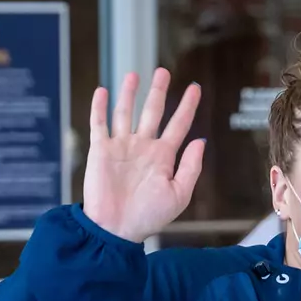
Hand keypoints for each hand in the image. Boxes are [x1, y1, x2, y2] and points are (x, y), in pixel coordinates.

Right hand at [82, 69, 205, 242]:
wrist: (116, 228)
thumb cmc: (148, 217)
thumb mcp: (179, 194)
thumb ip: (190, 167)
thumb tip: (200, 141)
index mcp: (163, 157)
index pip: (178, 125)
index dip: (188, 106)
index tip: (196, 88)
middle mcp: (142, 148)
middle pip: (152, 112)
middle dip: (158, 92)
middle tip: (163, 72)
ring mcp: (121, 147)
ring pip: (125, 112)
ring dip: (129, 94)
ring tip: (134, 75)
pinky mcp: (100, 151)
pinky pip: (99, 124)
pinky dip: (100, 107)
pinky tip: (103, 91)